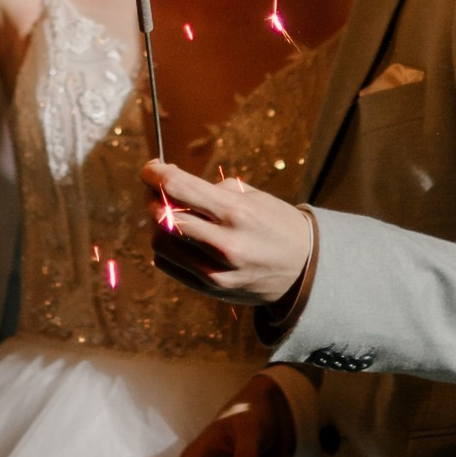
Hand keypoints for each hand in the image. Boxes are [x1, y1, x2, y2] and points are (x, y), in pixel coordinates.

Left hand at [144, 162, 314, 306]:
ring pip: (160, 241)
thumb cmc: (277, 224)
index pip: (177, 188)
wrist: (304, 271)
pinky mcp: (209, 288)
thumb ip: (213, 191)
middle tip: (157, 186)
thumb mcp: (253, 198)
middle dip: (152, 195)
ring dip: (157, 222)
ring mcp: (215, 271)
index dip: (155, 173)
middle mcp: (223, 244)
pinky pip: (168, 263)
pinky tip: (179, 235)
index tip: (151, 167)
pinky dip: (166, 245)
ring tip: (170, 211)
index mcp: (236, 213)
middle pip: (162, 215)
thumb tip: (172, 183)